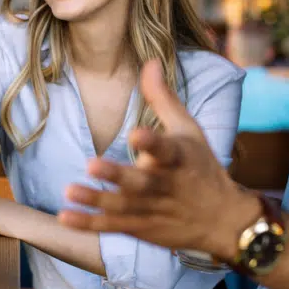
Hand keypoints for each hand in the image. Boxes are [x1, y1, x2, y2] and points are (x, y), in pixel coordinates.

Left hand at [57, 61, 258, 260]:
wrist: (223, 221)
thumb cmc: (201, 167)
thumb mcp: (189, 130)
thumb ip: (163, 98)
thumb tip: (149, 61)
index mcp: (179, 158)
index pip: (166, 150)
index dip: (152, 143)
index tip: (136, 134)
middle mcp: (166, 186)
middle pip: (142, 183)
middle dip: (118, 176)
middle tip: (91, 165)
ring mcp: (153, 209)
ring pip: (123, 207)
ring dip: (96, 200)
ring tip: (69, 190)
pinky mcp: (141, 228)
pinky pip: (113, 227)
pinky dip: (89, 224)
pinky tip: (65, 216)